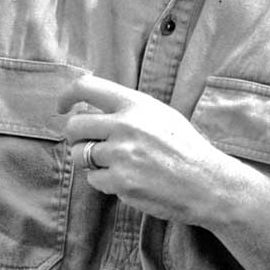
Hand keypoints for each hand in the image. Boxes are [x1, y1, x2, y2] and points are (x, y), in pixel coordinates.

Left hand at [55, 73, 242, 226]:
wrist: (206, 182)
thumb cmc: (184, 148)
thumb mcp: (160, 114)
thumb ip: (127, 108)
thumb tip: (89, 107)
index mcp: (135, 104)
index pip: (86, 87)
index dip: (66, 96)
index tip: (62, 108)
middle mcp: (125, 125)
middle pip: (74, 127)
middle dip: (76, 138)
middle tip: (89, 145)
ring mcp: (121, 154)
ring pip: (80, 156)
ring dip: (92, 162)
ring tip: (118, 164)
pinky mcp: (121, 181)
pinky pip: (94, 180)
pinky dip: (105, 182)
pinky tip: (128, 180)